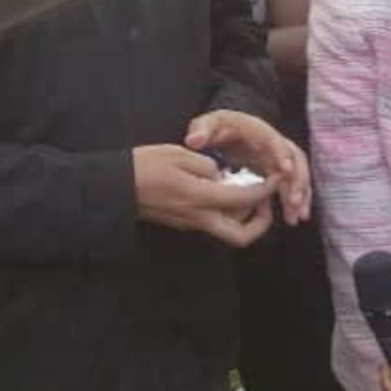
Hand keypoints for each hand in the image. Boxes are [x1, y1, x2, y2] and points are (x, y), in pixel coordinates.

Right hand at [131, 144, 275, 247]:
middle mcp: (199, 218)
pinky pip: (214, 224)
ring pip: (228, 232)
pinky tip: (223, 193)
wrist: (114, 188)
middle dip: (261, 222)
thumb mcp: (179, 155)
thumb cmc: (144, 167)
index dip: (265, 188)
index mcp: (201, 198)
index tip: (276, 176)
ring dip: (244, 217)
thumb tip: (221, 175)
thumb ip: (207, 165)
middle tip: (266, 200)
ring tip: (246, 192)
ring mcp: (190, 224)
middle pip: (241, 235)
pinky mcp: (183, 223)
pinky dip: (227, 213)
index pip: (244, 199)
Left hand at [183, 110, 311, 224]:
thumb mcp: (207, 124)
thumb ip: (201, 130)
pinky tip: (294, 217)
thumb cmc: (217, 127)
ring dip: (300, 195)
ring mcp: (277, 157)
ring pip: (296, 174)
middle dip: (297, 180)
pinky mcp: (276, 171)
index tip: (285, 170)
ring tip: (297, 216)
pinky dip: (294, 200)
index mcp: (257, 130)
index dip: (281, 154)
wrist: (225, 129)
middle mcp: (273, 142)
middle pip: (294, 159)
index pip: (273, 140)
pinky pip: (290, 185)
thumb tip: (194, 141)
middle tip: (294, 202)